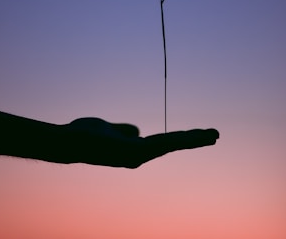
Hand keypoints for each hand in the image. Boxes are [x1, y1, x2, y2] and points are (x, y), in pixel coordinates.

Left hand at [60, 117, 218, 167]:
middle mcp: (139, 156)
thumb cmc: (85, 136)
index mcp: (134, 150)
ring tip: (213, 135)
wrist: (69, 142)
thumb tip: (136, 130)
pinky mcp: (134, 152)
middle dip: (195, 140)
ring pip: (171, 144)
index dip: (182, 139)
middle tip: (216, 135)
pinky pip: (162, 143)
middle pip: (172, 144)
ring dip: (193, 139)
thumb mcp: (108, 129)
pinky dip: (180, 139)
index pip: (164, 143)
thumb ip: (123, 130)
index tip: (199, 135)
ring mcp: (137, 155)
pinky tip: (195, 136)